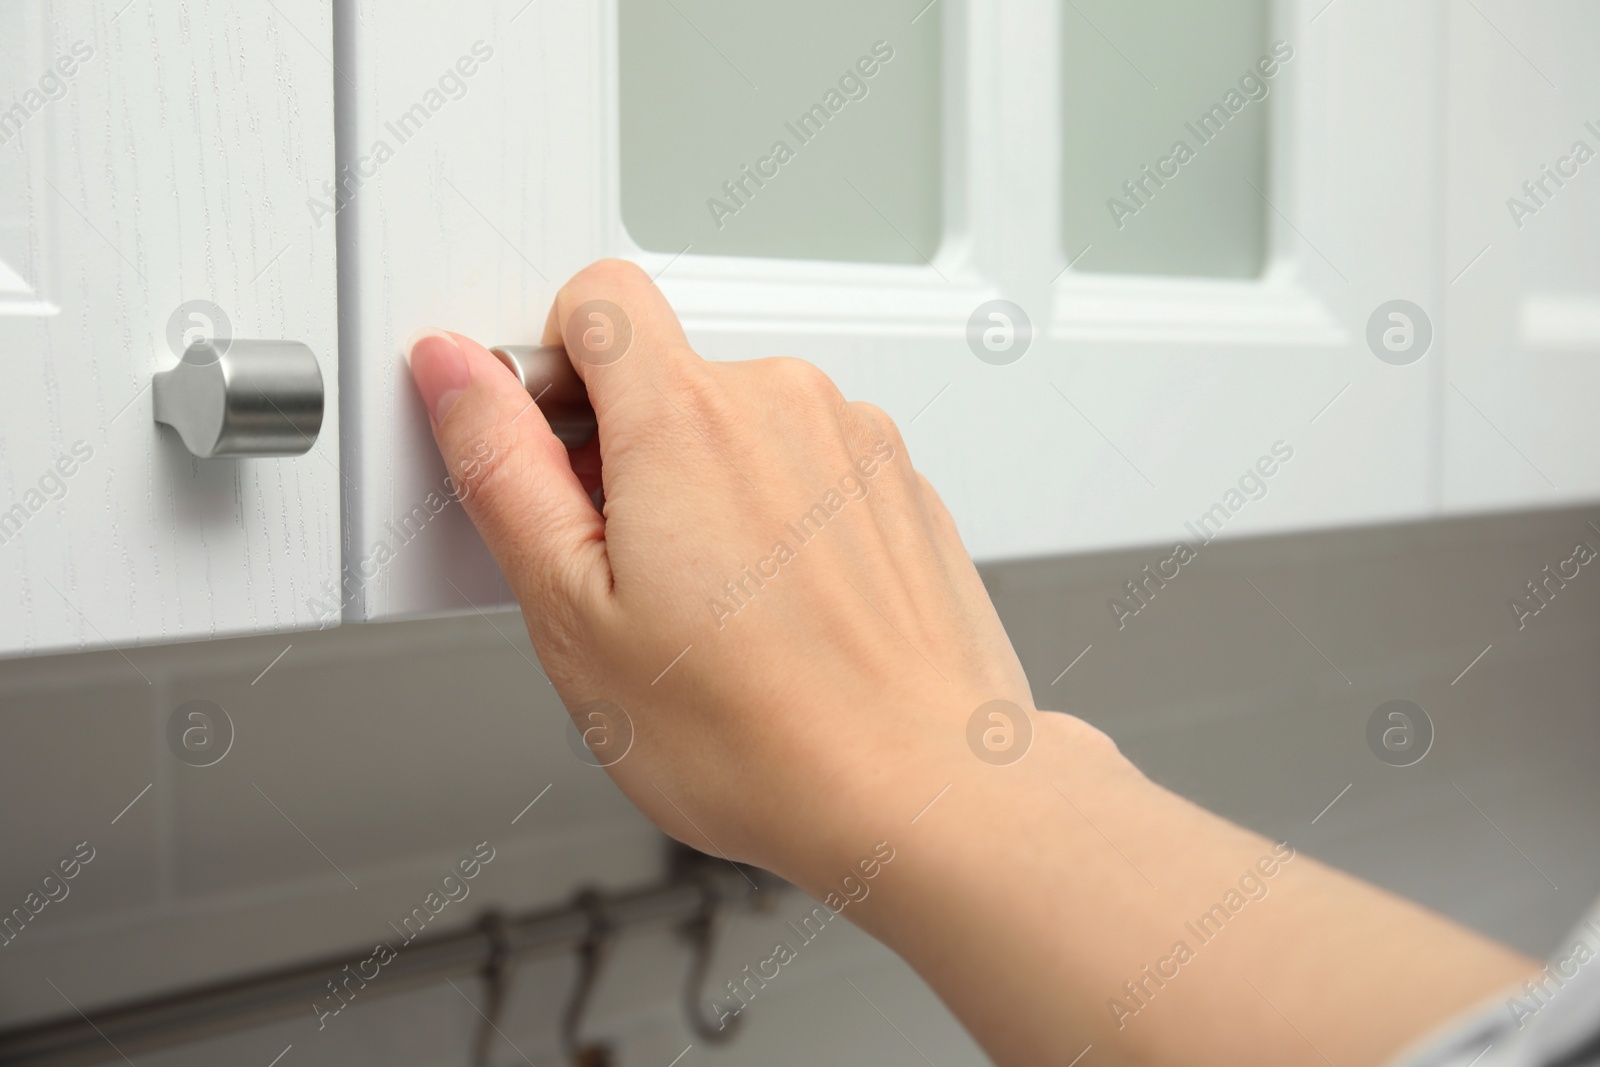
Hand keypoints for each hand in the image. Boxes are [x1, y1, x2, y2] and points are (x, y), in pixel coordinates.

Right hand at [407, 260, 1036, 889]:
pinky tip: (782, 615)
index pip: (596, 297)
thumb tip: (456, 374)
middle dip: (629, 455)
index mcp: (688, 418)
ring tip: (718, 613)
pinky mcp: (901, 486)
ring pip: (742, 428)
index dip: (551, 364)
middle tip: (632, 577)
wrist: (923, 792)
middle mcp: (785, 402)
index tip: (552, 452)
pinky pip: (812, 470)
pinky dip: (783, 520)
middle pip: (668, 374)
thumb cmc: (760, 735)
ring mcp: (857, 441)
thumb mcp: (575, 616)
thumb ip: (502, 470)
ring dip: (711, 491)